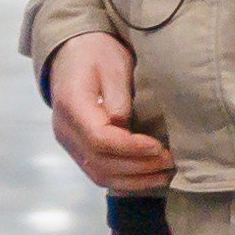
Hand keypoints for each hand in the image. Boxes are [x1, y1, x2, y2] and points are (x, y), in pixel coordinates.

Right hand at [45, 33, 172, 195]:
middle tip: (170, 161)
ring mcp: (69, 143)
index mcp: (71, 106)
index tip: (159, 147)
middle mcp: (65, 131)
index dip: (131, 148)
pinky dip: (126, 181)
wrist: (72, 54)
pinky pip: (100, 174)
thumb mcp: (112, 65)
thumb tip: (125, 127)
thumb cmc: (97, 54)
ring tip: (165, 174)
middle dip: (139, 167)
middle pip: (101, 163)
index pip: (100, 139)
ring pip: (100, 175)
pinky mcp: (78, 150)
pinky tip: (149, 177)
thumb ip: (118, 96)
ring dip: (135, 179)